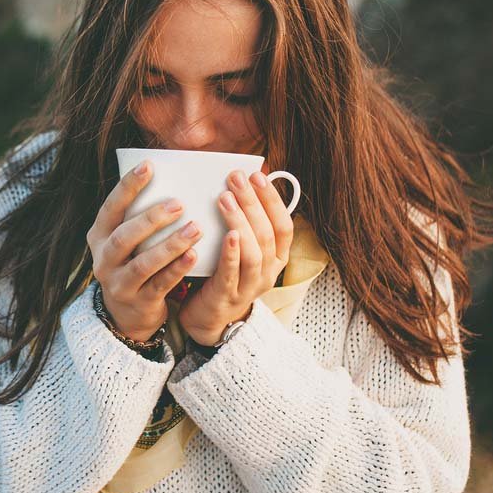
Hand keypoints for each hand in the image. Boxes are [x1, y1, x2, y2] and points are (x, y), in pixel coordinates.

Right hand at [87, 160, 204, 340]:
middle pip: (124, 237)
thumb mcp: (125, 241)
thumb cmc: (132, 262)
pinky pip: (159, 284)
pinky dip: (177, 269)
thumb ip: (137, 216)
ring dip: (170, 245)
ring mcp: (119, 283)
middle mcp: (103, 260)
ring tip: (195, 228)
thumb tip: (169, 176)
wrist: (126, 313)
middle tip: (179, 203)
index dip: (128, 187)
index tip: (149, 166)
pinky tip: (194, 255)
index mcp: (99, 237)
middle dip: (151, 218)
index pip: (111, 208)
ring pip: (143, 263)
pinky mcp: (138, 302)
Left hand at [178, 165, 294, 345]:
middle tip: (236, 178)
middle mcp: (269, 272)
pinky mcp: (228, 296)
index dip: (273, 200)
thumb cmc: (223, 273)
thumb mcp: (241, 248)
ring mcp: (250, 287)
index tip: (258, 175)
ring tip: (225, 198)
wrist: (208, 317)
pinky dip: (232, 252)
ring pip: (254, 252)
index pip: (284, 226)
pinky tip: (228, 234)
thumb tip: (240, 183)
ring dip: (241, 221)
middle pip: (267, 234)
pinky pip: (233, 272)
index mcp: (276, 258)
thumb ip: (245, 223)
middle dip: (253, 202)